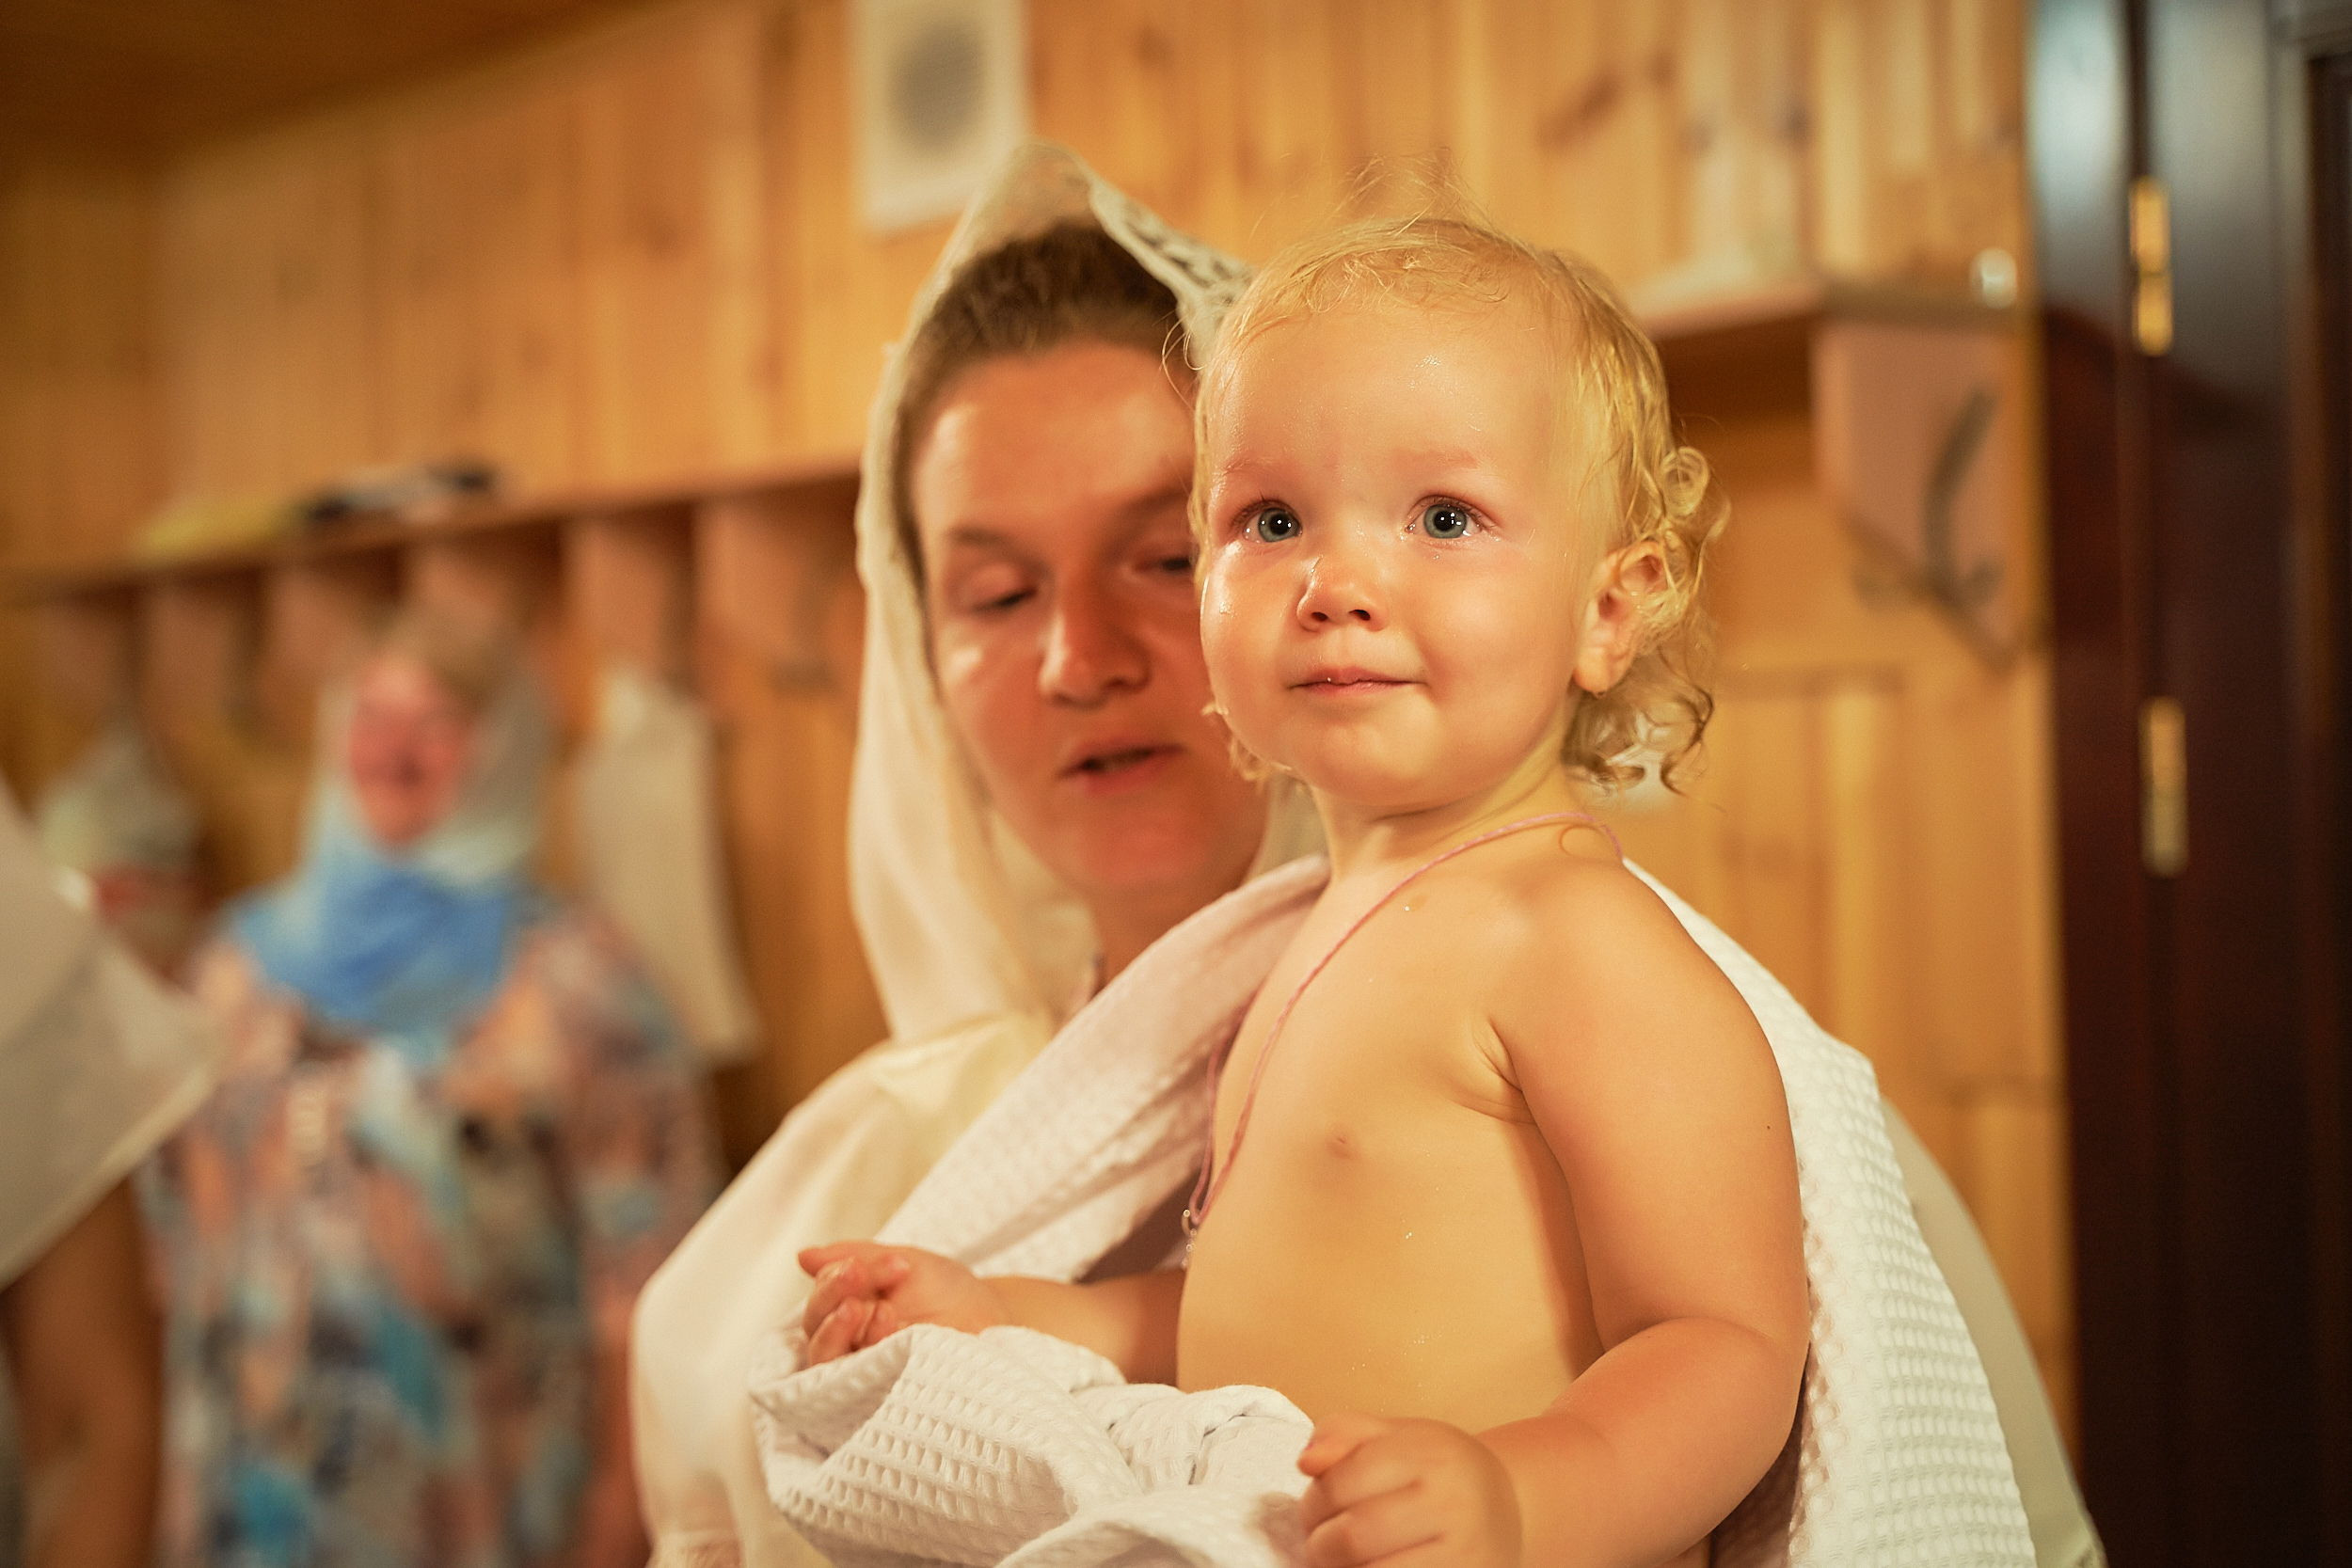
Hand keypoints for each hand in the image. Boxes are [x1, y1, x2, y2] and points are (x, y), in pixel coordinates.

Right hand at [796, 1241, 1007, 1364]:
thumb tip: (802, 1256)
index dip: (839, 1275)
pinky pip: (852, 1383)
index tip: (883, 1262)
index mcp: (849, 1309)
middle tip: (857, 1272)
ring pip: (822, 1358)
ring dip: (836, 1328)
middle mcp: (848, 1343)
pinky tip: (890, 1327)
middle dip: (831, 1294)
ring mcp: (861, 1370)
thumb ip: (857, 1256)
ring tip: (866, 1307)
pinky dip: (867, 1351)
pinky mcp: (877, 1396)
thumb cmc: (949, 1293)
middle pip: (813, 1325)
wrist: (995, 1323)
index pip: (822, 1297)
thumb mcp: (905, 1263)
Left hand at [1296, 1413, 1522, 1567]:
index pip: (1342, 1483)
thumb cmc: (1438, 1470)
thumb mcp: (1395, 1435)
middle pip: (1353, 1537)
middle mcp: (1452, 1503)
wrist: (1510, 1507)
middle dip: (1320, 1545)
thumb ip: (1343, 1434)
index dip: (1313, 1502)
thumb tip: (1308, 1462)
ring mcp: (1463, 1553)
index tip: (1314, 1511)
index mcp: (1429, 1454)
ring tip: (1343, 1561)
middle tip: (1321, 1544)